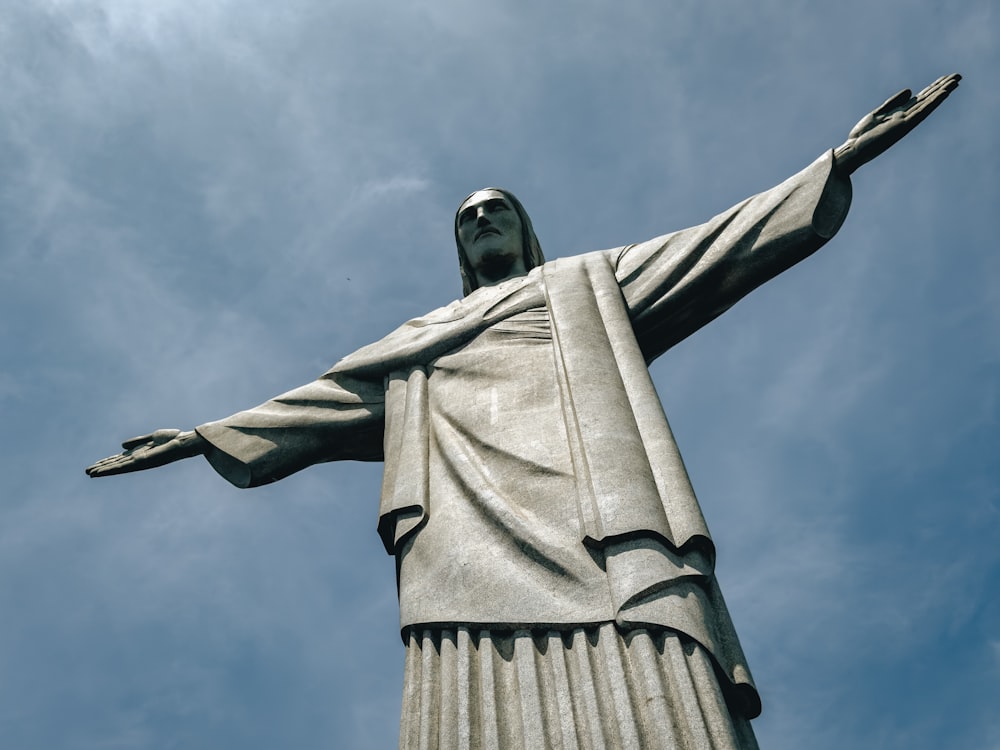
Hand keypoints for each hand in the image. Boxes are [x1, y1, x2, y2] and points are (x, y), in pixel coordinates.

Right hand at [86, 429, 205, 477]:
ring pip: (118, 468)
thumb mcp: (152, 437)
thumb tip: (121, 446)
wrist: (183, 441)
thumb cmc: (172, 439)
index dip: (107, 462)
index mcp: (139, 453)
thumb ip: (137, 441)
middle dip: (103, 468)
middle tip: (87, 472)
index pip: (120, 459)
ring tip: (90, 473)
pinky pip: (124, 467)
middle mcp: (138, 460)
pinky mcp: (142, 462)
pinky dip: (112, 469)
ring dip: (104, 470)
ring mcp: (139, 462)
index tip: (95, 465)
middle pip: (117, 464)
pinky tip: (103, 471)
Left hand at [833, 73, 960, 174]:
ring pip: (927, 104)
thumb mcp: (878, 113)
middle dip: (942, 87)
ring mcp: (906, 122)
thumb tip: (910, 90)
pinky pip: (921, 112)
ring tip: (956, 81)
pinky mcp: (903, 126)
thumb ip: (893, 102)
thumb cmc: (862, 135)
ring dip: (941, 93)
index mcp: (900, 114)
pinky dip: (933, 102)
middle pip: (927, 99)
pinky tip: (943, 93)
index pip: (920, 98)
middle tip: (958, 76)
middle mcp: (906, 117)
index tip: (946, 77)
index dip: (933, 88)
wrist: (853, 150)